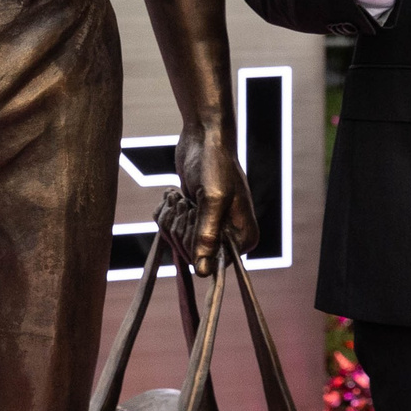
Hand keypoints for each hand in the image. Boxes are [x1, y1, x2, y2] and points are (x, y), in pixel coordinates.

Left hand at [169, 126, 255, 278]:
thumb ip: (207, 236)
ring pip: (176, 242)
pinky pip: (168, 229)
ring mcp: (209, 227)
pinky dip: (165, 211)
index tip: (194, 213)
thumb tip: (204, 273)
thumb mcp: (212, 199)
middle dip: (179, 226)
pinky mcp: (192, 217)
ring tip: (180, 195)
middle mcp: (229, 238)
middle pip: (190, 255)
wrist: (204, 137)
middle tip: (186, 201)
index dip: (193, 242)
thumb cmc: (215, 164)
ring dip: (171, 217)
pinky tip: (174, 194)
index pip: (210, 265)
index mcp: (244, 239)